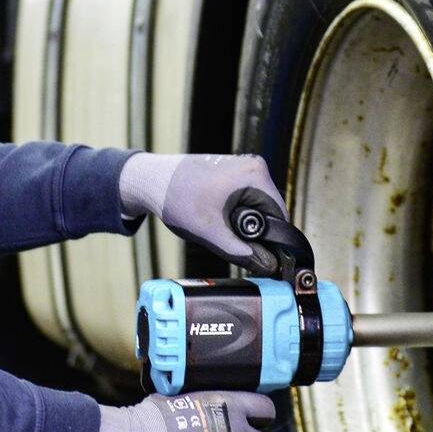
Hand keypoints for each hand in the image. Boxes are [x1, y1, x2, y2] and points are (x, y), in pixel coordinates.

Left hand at [119, 153, 286, 273]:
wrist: (152, 180)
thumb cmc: (176, 197)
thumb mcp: (211, 232)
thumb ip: (241, 252)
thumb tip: (267, 266)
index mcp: (255, 175)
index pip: (280, 216)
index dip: (273, 240)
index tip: (261, 255)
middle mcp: (254, 166)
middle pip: (269, 211)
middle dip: (255, 231)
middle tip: (230, 241)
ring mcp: (243, 166)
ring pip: (257, 206)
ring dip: (244, 222)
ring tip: (219, 226)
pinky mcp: (233, 171)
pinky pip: (246, 197)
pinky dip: (236, 211)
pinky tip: (216, 216)